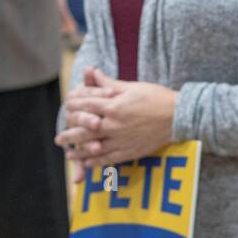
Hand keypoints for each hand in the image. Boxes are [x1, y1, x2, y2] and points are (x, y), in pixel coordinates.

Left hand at [56, 67, 178, 180]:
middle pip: (84, 129)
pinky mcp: (129, 151)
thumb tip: (93, 73)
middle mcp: (113, 124)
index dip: (73, 105)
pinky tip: (88, 164)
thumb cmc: (157, 97)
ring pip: (93, 147)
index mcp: (113, 105)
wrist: (178, 115)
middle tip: (59, 139)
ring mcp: (120, 139)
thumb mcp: (132, 87)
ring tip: (68, 155)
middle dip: (69, 134)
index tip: (66, 107)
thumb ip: (109, 84)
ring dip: (78, 152)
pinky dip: (96, 162)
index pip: (85, 105)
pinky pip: (108, 159)